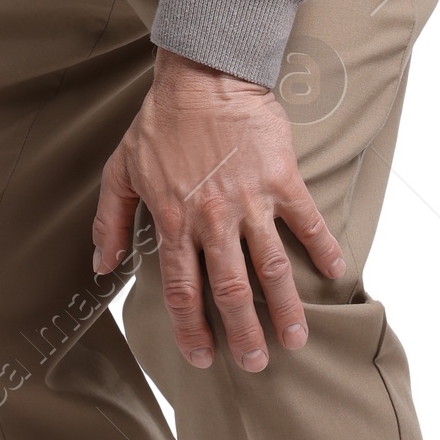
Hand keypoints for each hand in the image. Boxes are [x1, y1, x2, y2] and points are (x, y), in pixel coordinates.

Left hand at [92, 48, 345, 373]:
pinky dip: (323, 248)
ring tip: (296, 339)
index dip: (191, 329)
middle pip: (231, 290)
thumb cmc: (159, 123)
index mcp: (174, 220)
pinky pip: (307, 221)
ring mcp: (251, 199)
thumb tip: (103, 266)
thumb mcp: (121, 171)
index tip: (202, 358)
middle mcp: (213, 218)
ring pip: (272, 266)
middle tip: (257, 365)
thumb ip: (111, 222)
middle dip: (243, 333)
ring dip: (285, 307)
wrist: (203, 74)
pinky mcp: (282, 178)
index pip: (183, 290)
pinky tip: (336, 273)